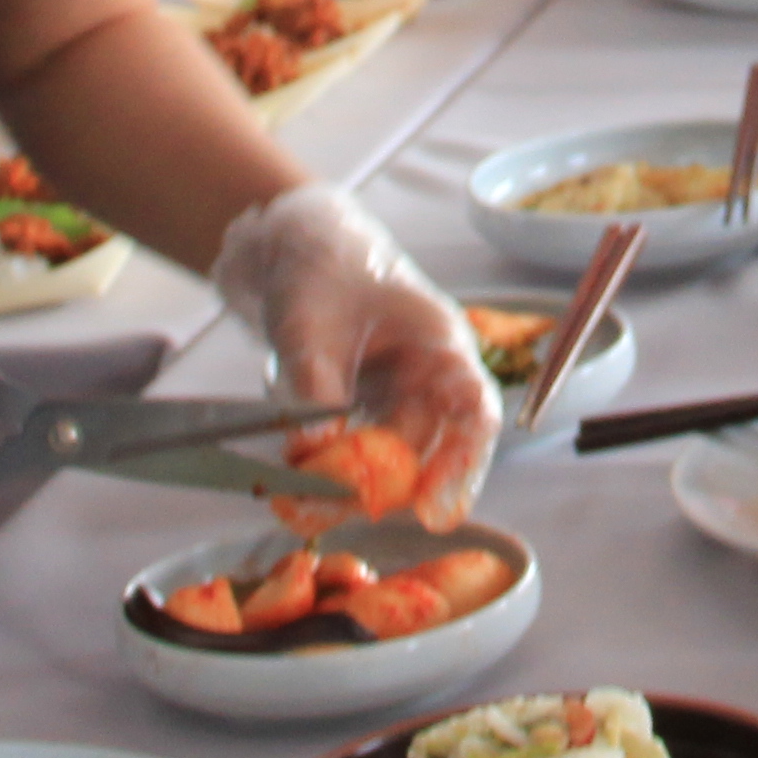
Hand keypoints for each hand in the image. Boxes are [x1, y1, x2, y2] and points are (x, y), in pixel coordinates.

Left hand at [212, 184, 500, 523]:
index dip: (463, 467)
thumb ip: (314, 386)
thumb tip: (315, 452)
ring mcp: (394, 394)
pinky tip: (289, 479)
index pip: (475, 413)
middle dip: (382, 490)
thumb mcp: (310, 321)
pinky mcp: (361, 407)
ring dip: (346, 485)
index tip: (434, 513)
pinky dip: (325, 468)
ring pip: (386, 459)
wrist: (282, 244)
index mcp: (440, 343)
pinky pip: (352, 450)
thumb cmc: (316, 263)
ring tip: (298, 506)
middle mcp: (427, 376)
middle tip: (329, 512)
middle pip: (424, 451)